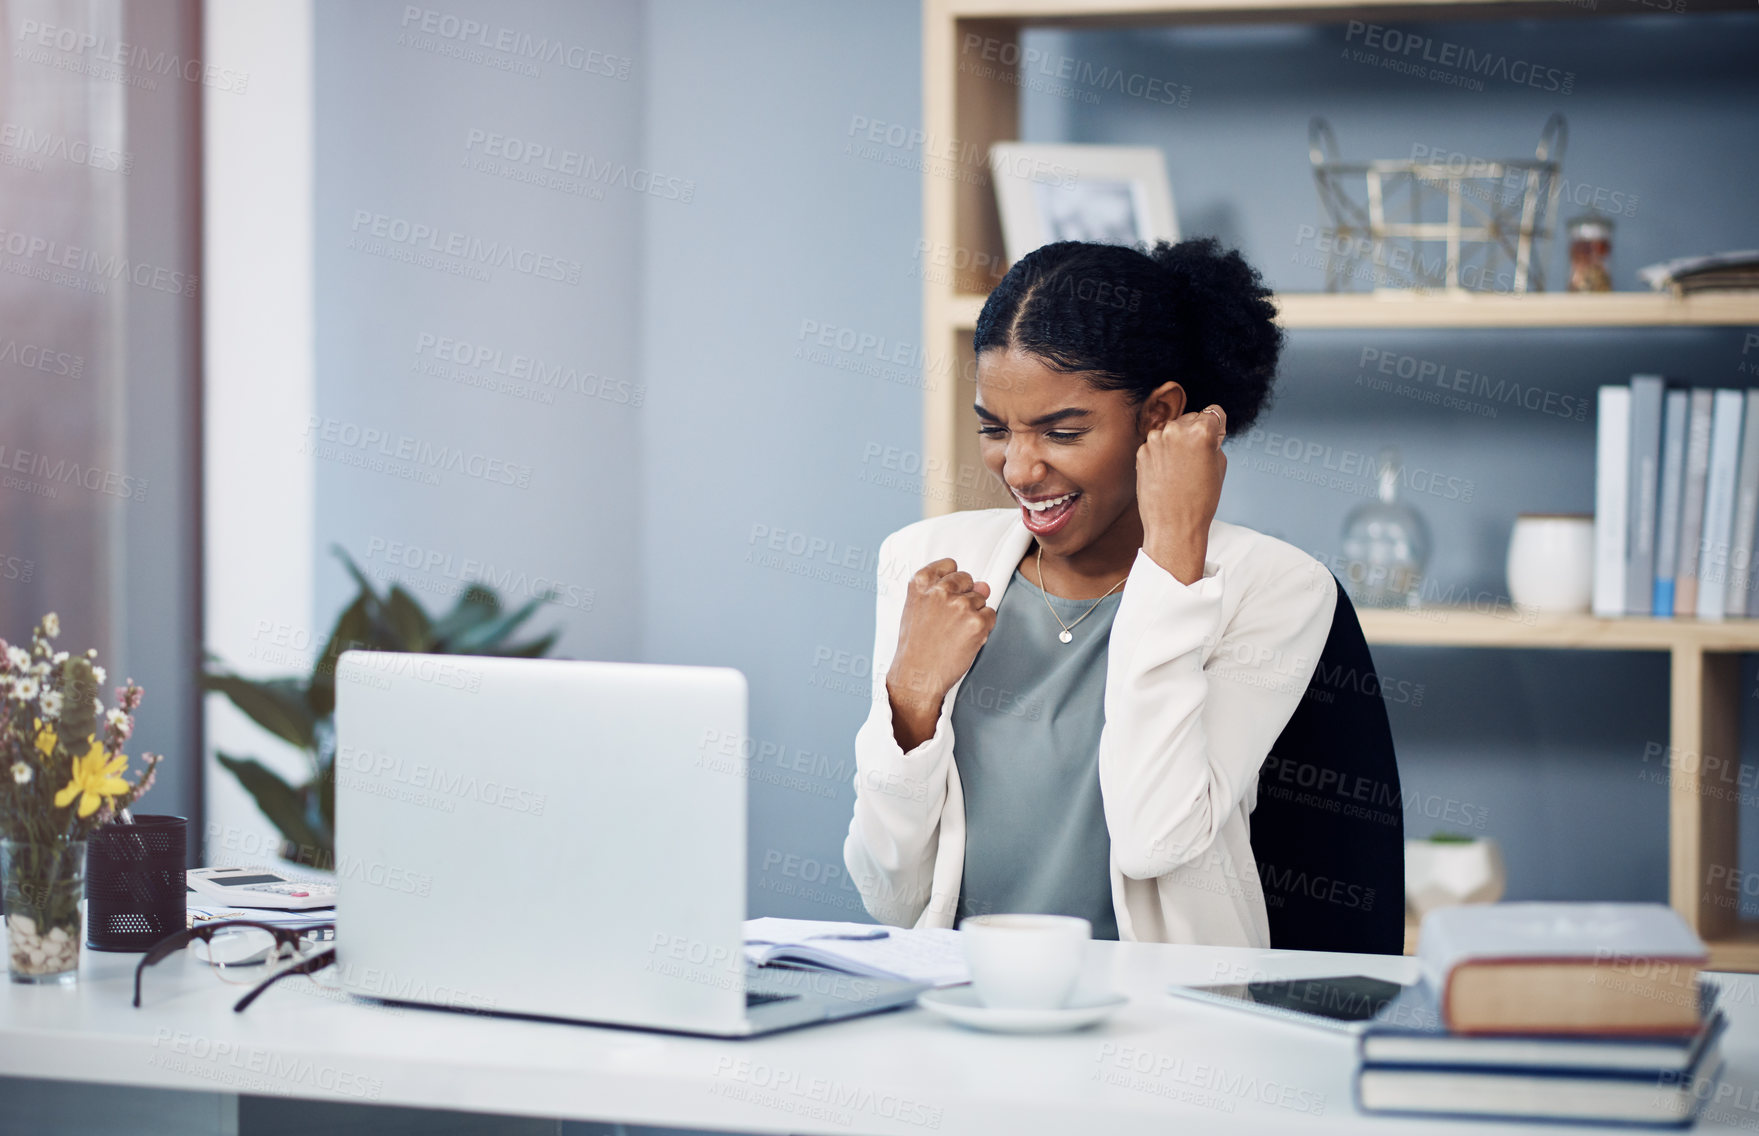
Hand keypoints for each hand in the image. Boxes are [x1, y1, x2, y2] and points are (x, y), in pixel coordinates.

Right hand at [886, 559, 995, 749]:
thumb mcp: (919, 610)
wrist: (917, 676)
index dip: (951, 581)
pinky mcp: (977, 622)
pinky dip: (984, 627)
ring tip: (954, 633)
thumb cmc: (916, 644)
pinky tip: (966, 640)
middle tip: (949, 621)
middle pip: (967, 580)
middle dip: (964, 596)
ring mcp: (960, 605)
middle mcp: (941, 590)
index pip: (950, 565)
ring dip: (973, 614)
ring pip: (980, 599)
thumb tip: (984, 585)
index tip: (945, 596)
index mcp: (921, 583)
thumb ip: (947, 591)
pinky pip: (991, 615)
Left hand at [1136, 405, 1225, 583]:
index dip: (1217, 426)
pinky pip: (1157, 444)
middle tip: (1197, 459)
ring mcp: (1155, 440)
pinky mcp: (1141, 451)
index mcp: (1201, 431)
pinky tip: (1167, 474)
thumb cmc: (1200, 501)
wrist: (1173, 527)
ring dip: (1177, 442)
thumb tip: (1205, 431)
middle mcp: (1176, 430)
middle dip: (1195, 433)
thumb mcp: (1219, 465)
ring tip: (1181, 470)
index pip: (1213, 412)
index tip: (1215, 437)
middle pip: (1191, 418)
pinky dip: (1162, 454)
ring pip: (1172, 431)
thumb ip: (1213, 441)